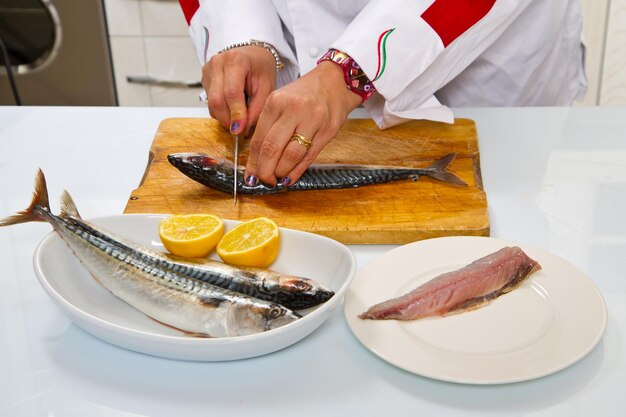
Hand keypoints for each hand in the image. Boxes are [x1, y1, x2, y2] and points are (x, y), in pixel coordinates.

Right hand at [202, 45, 275, 133]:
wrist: (252, 55)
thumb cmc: (260, 68)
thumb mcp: (266, 87)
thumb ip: (256, 109)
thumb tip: (244, 129)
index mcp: (235, 60)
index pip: (232, 92)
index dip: (236, 114)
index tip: (242, 129)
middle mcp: (217, 63)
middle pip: (216, 99)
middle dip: (227, 119)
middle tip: (240, 129)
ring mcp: (208, 70)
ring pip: (211, 103)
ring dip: (224, 116)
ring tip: (239, 116)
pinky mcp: (204, 79)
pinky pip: (209, 102)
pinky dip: (221, 110)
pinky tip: (232, 106)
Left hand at [244, 61, 361, 185]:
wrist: (335, 82)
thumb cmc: (304, 94)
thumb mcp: (281, 100)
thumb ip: (268, 125)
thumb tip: (256, 158)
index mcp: (276, 101)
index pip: (259, 138)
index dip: (253, 161)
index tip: (250, 174)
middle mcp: (294, 110)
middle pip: (272, 148)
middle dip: (264, 170)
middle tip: (262, 180)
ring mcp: (313, 120)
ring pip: (291, 155)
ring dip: (281, 172)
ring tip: (276, 178)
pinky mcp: (327, 131)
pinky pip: (309, 157)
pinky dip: (297, 171)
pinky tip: (289, 178)